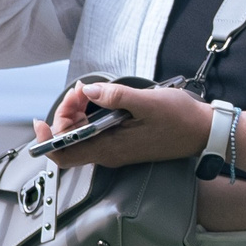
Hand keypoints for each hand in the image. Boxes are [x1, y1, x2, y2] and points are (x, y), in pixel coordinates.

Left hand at [35, 80, 213, 170]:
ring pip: (81, 134)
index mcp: (108, 149)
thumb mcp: (147, 102)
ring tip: (87, 90)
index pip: (63, 155)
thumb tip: (89, 91)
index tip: (41, 122)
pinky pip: (95, 130)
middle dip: (65, 114)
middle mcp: (107, 153)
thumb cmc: (180, 119)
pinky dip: (90, 114)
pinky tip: (97, 98)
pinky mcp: (121, 141)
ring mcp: (113, 148)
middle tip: (79, 91)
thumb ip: (116, 97)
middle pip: (69, 140)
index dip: (46, 141)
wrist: (204, 131)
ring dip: (77, 112)